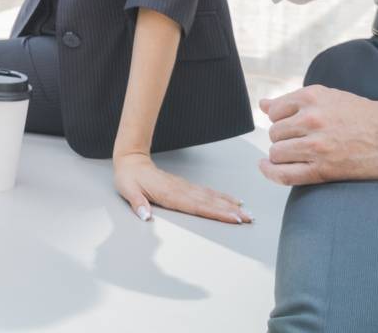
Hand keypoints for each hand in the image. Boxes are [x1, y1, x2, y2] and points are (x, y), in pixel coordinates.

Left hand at [112, 151, 251, 224]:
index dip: (216, 212)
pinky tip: (231, 201)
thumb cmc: (128, 177)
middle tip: (249, 218)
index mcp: (169, 194)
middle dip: (231, 211)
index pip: (197, 206)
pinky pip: (207, 192)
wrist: (131, 160)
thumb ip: (138, 203)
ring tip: (246, 212)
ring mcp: (185, 187)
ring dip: (229, 204)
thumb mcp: (128, 190)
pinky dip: (221, 197)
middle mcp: (181, 190)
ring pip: (211, 196)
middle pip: (210, 202)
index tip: (233, 218)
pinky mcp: (185, 186)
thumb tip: (145, 216)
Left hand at [258, 86, 377, 185]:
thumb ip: (293, 102)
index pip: (275, 110)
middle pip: (274, 133)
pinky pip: (284, 174)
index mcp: (312, 97)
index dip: (279, 120)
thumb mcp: (329, 97)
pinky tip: (266, 168)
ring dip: (281, 155)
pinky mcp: (323, 169)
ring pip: (276, 152)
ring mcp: (316, 145)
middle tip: (299, 142)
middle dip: (282, 139)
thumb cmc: (363, 116)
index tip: (289, 126)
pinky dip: (271, 173)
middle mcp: (311, 119)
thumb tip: (262, 105)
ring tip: (295, 155)